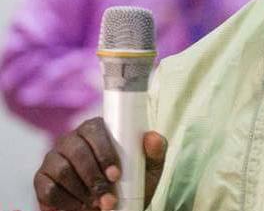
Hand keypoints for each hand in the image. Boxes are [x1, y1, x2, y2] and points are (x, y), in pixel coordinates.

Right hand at [34, 117, 166, 209]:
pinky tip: (80, 209)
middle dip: (94, 179)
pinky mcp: (41, 179)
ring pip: (63, 171)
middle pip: (77, 152)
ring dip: (82, 192)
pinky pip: (48, 189)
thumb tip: (153, 137)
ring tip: (97, 205)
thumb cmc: (130, 182)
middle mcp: (72, 139)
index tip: (116, 175)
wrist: (112, 207)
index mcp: (95, 129)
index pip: (95, 131)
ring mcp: (54, 158)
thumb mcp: (147, 168)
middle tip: (108, 199)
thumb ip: (155, 151)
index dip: (104, 153)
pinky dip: (65, 203)